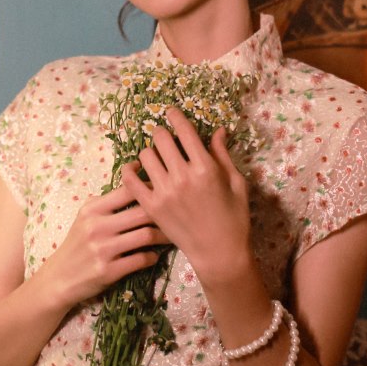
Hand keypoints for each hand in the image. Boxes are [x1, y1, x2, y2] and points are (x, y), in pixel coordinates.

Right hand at [43, 183, 165, 309]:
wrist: (59, 278)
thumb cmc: (76, 244)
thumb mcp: (84, 218)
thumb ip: (105, 202)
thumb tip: (133, 181)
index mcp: (92, 209)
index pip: (127, 190)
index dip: (148, 186)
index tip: (160, 187)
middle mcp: (97, 226)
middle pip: (142, 212)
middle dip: (163, 213)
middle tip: (175, 215)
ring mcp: (103, 249)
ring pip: (146, 235)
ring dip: (163, 236)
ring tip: (170, 236)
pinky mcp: (108, 271)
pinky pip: (141, 259)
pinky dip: (152, 257)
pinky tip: (154, 256)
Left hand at [122, 108, 252, 289]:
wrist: (219, 253)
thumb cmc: (234, 217)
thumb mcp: (236, 183)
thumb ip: (223, 155)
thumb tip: (218, 130)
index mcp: (205, 167)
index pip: (184, 130)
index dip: (175, 116)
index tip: (171, 112)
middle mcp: (182, 176)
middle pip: (161, 139)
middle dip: (163, 134)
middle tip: (167, 139)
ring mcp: (164, 192)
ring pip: (145, 156)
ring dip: (151, 152)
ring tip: (157, 158)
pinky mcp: (151, 207)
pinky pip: (130, 181)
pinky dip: (130, 171)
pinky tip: (137, 169)